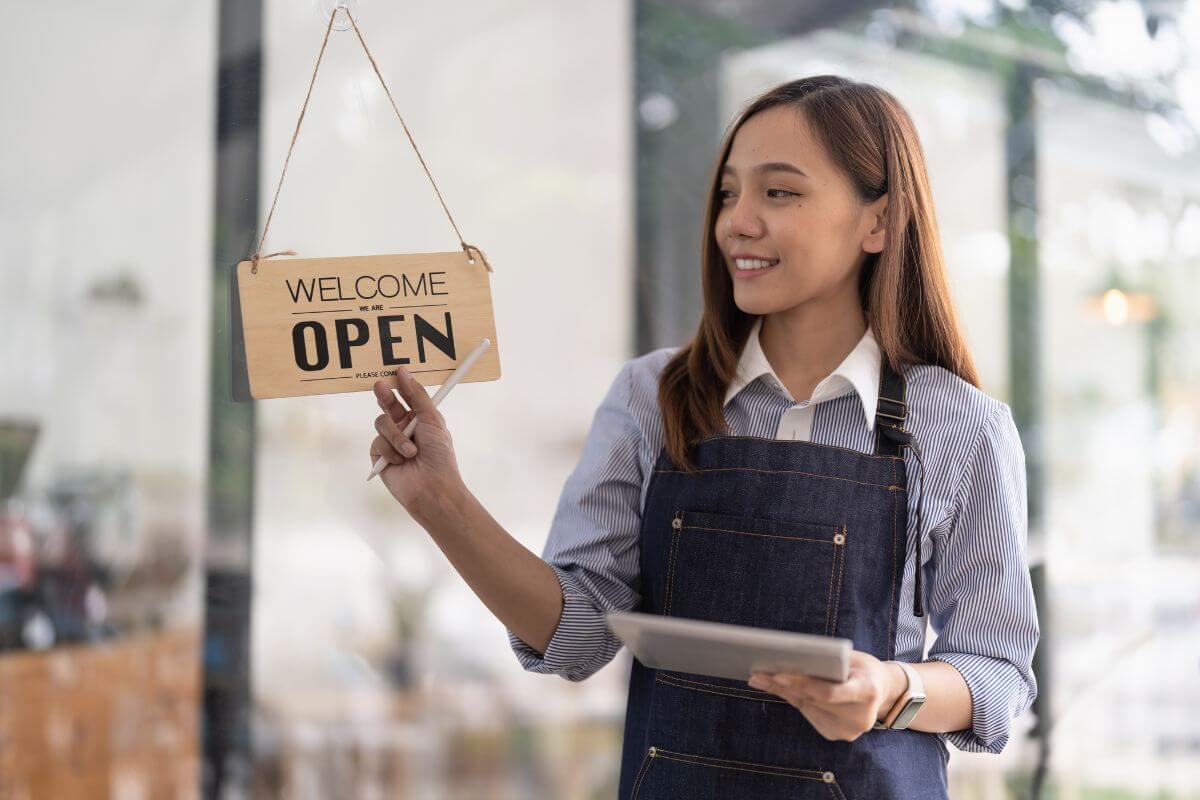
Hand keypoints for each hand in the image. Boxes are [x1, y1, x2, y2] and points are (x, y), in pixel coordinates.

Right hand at [368, 367, 465, 518]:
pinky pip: (377, 443)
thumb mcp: (432, 420)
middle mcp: (404, 429)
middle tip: (380, 386)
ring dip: (397, 437)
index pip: (407, 398)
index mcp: (420, 420)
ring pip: (381, 423)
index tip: (397, 372)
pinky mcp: (380, 457)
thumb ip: (417, 397)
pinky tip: (400, 462)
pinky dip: (390, 451)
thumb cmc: (439, 455)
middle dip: (385, 396)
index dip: (401, 386)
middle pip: (388, 406)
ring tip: (411, 452)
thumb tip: (405, 373)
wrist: (432, 487)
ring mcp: (391, 443)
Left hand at [748, 651, 905, 741]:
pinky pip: (810, 714)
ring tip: (760, 677)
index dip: (802, 684)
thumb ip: (825, 661)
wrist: (883, 691)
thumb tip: (786, 661)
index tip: (776, 674)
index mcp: (868, 692)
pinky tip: (780, 687)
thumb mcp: (850, 658)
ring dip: (783, 692)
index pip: (829, 692)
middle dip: (784, 685)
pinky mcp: (837, 735)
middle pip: (812, 700)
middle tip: (757, 674)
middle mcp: (860, 717)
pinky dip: (795, 699)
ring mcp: (849, 731)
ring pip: (807, 707)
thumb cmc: (862, 668)